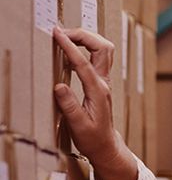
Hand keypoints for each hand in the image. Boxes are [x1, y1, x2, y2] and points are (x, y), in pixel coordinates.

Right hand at [52, 27, 137, 179]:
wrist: (106, 146)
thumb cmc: (93, 139)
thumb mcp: (78, 126)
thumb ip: (69, 106)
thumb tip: (60, 86)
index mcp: (98, 92)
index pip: (84, 63)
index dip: (70, 46)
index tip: (57, 34)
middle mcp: (103, 83)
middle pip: (103, 48)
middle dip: (84, 35)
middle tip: (62, 32)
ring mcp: (103, 82)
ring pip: (103, 50)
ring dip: (86, 39)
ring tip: (66, 37)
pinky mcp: (100, 83)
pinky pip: (96, 57)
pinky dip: (85, 47)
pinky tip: (70, 49)